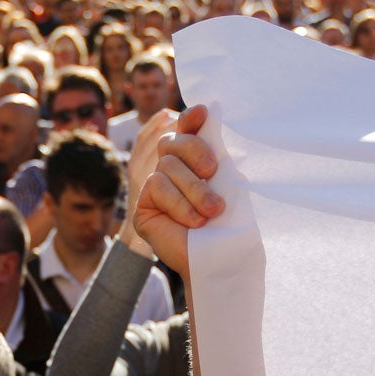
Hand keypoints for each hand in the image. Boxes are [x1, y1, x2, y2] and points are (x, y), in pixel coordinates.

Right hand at [132, 105, 221, 278]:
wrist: (221, 262)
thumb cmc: (231, 224)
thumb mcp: (228, 183)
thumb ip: (217, 152)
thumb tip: (209, 114)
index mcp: (195, 161)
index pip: (187, 129)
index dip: (191, 118)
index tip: (203, 113)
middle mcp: (172, 170)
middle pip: (173, 141)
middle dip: (196, 150)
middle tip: (214, 171)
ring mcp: (155, 188)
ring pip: (167, 166)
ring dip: (194, 188)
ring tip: (213, 211)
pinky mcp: (143, 207)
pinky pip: (157, 187)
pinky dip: (180, 204)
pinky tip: (195, 222)